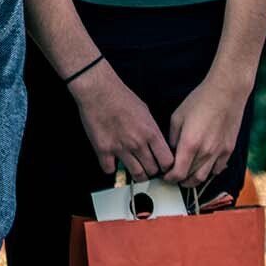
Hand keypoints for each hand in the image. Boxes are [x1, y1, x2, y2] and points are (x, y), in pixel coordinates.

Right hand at [70, 60, 173, 180]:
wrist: (98, 91)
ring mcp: (120, 148)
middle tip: (148, 167)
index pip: (167, 161)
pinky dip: (111, 168)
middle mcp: (138, 143)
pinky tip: (112, 161)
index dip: (167, 166)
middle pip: (153, 170)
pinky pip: (110, 170)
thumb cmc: (121, 97)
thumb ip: (151, 130)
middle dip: (152, 171)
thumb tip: (155, 143)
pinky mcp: (103, 150)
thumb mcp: (145, 111)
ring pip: (136, 175)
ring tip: (135, 168)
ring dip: (137, 174)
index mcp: (151, 133)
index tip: (163, 165)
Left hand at [166, 72, 248, 188]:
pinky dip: (208, 172)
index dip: (169, 178)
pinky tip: (202, 167)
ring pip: (204, 177)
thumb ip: (173, 137)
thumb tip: (172, 151)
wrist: (226, 93)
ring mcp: (219, 152)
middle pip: (190, 178)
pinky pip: (218, 169)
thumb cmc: (200, 101)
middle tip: (173, 178)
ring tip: (186, 177)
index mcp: (190, 144)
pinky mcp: (229, 150)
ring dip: (193, 180)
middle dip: (179, 180)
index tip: (164, 176)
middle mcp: (205, 152)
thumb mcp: (177, 117)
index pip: (178, 173)